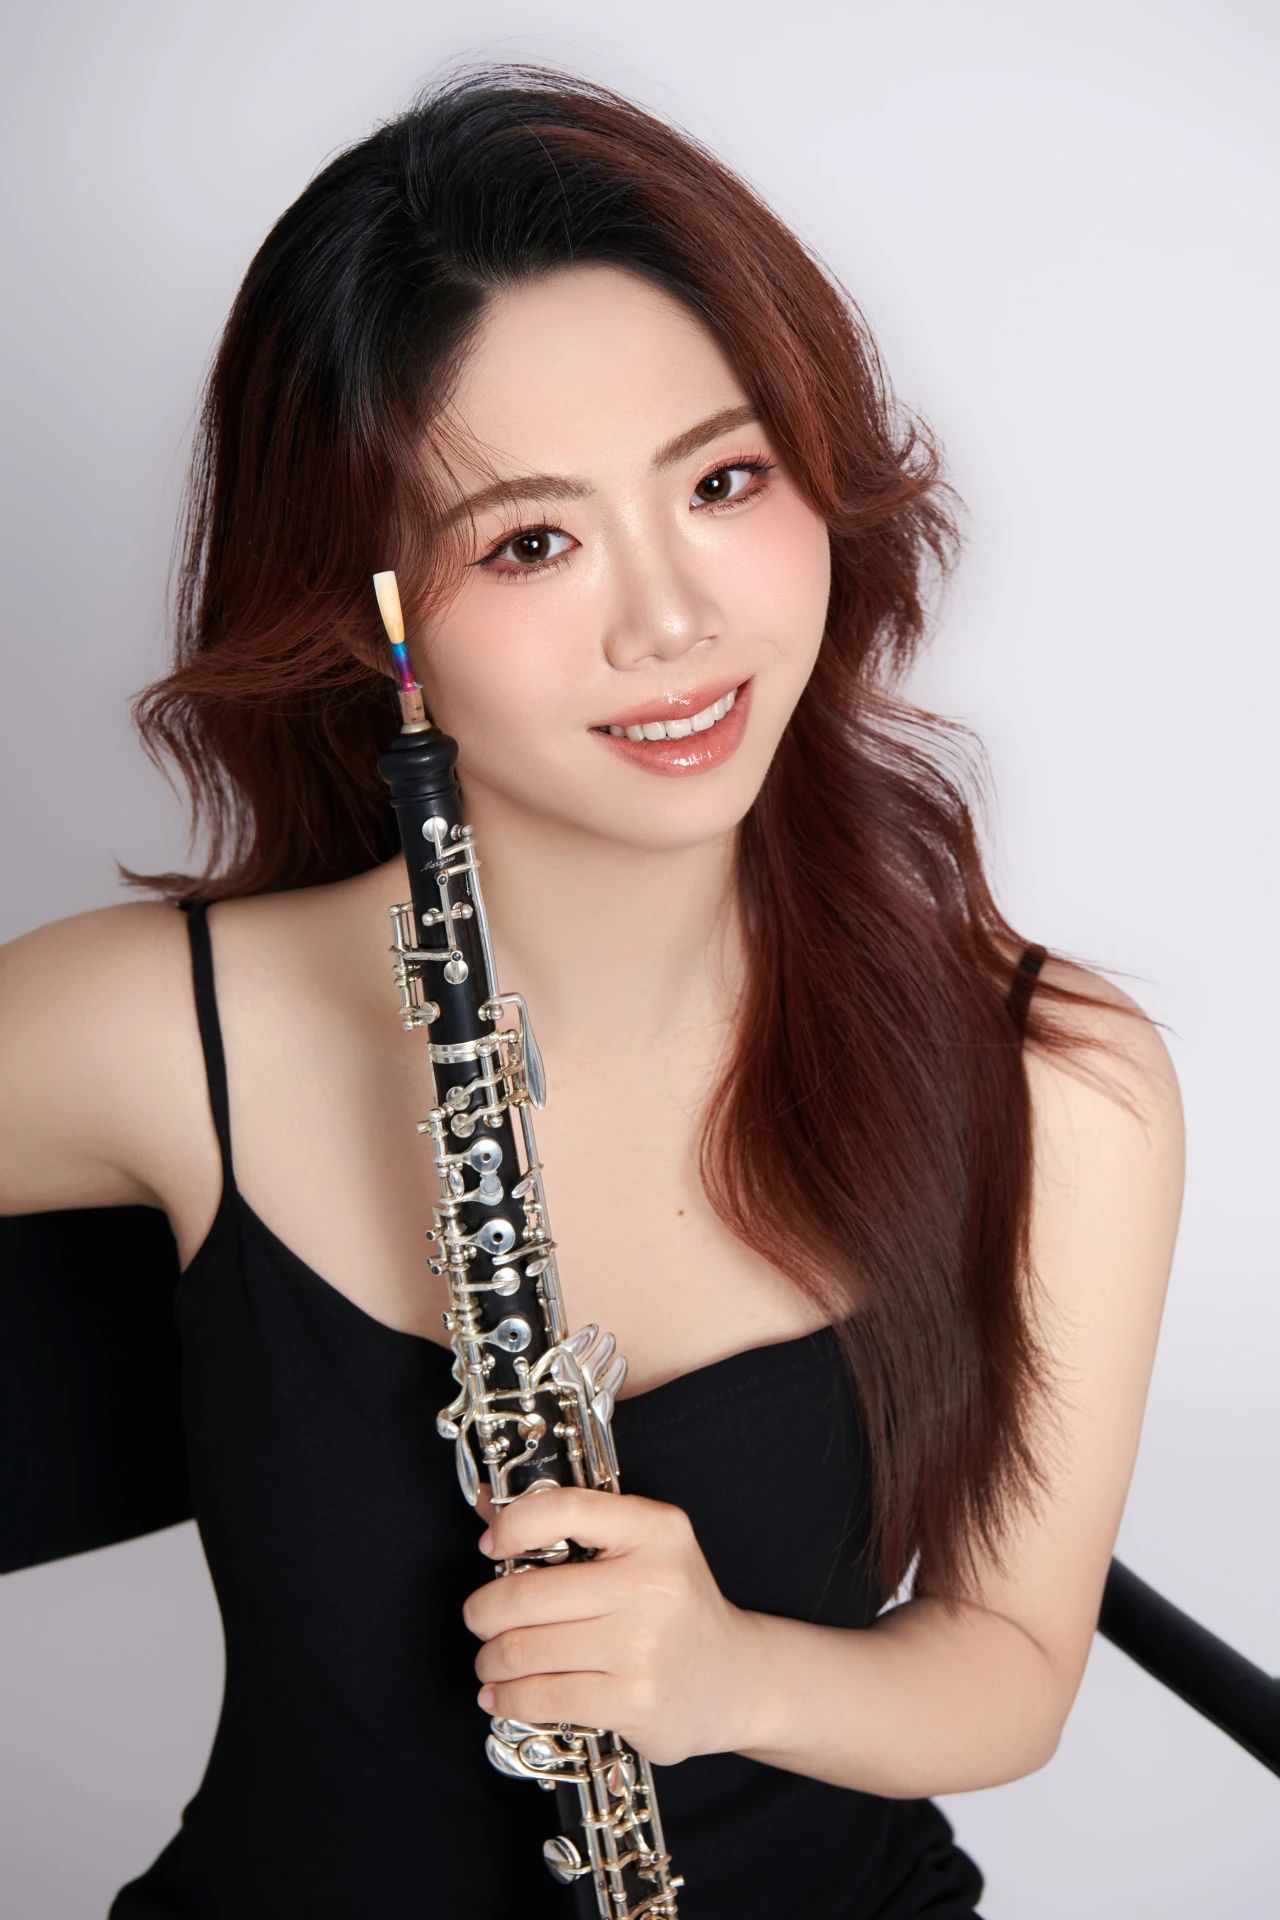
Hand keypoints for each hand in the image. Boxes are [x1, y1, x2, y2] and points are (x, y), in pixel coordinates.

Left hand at [461, 1482, 755, 1766]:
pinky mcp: (634, 1700)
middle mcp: (653, 1583)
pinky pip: (545, 1698)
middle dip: (484, 1612)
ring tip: (492, 1659)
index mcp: (655, 1530)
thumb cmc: (672, 1605)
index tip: (492, 1546)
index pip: (563, 1510)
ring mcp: (645, 1646)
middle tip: (480, 1618)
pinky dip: (510, 1698)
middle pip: (528, 1594)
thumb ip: (565, 1524)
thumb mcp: (637, 1547)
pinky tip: (503, 1694)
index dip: (511, 1525)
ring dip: (492, 1659)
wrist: (732, 1677)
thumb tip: (484, 1503)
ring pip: (526, 1651)